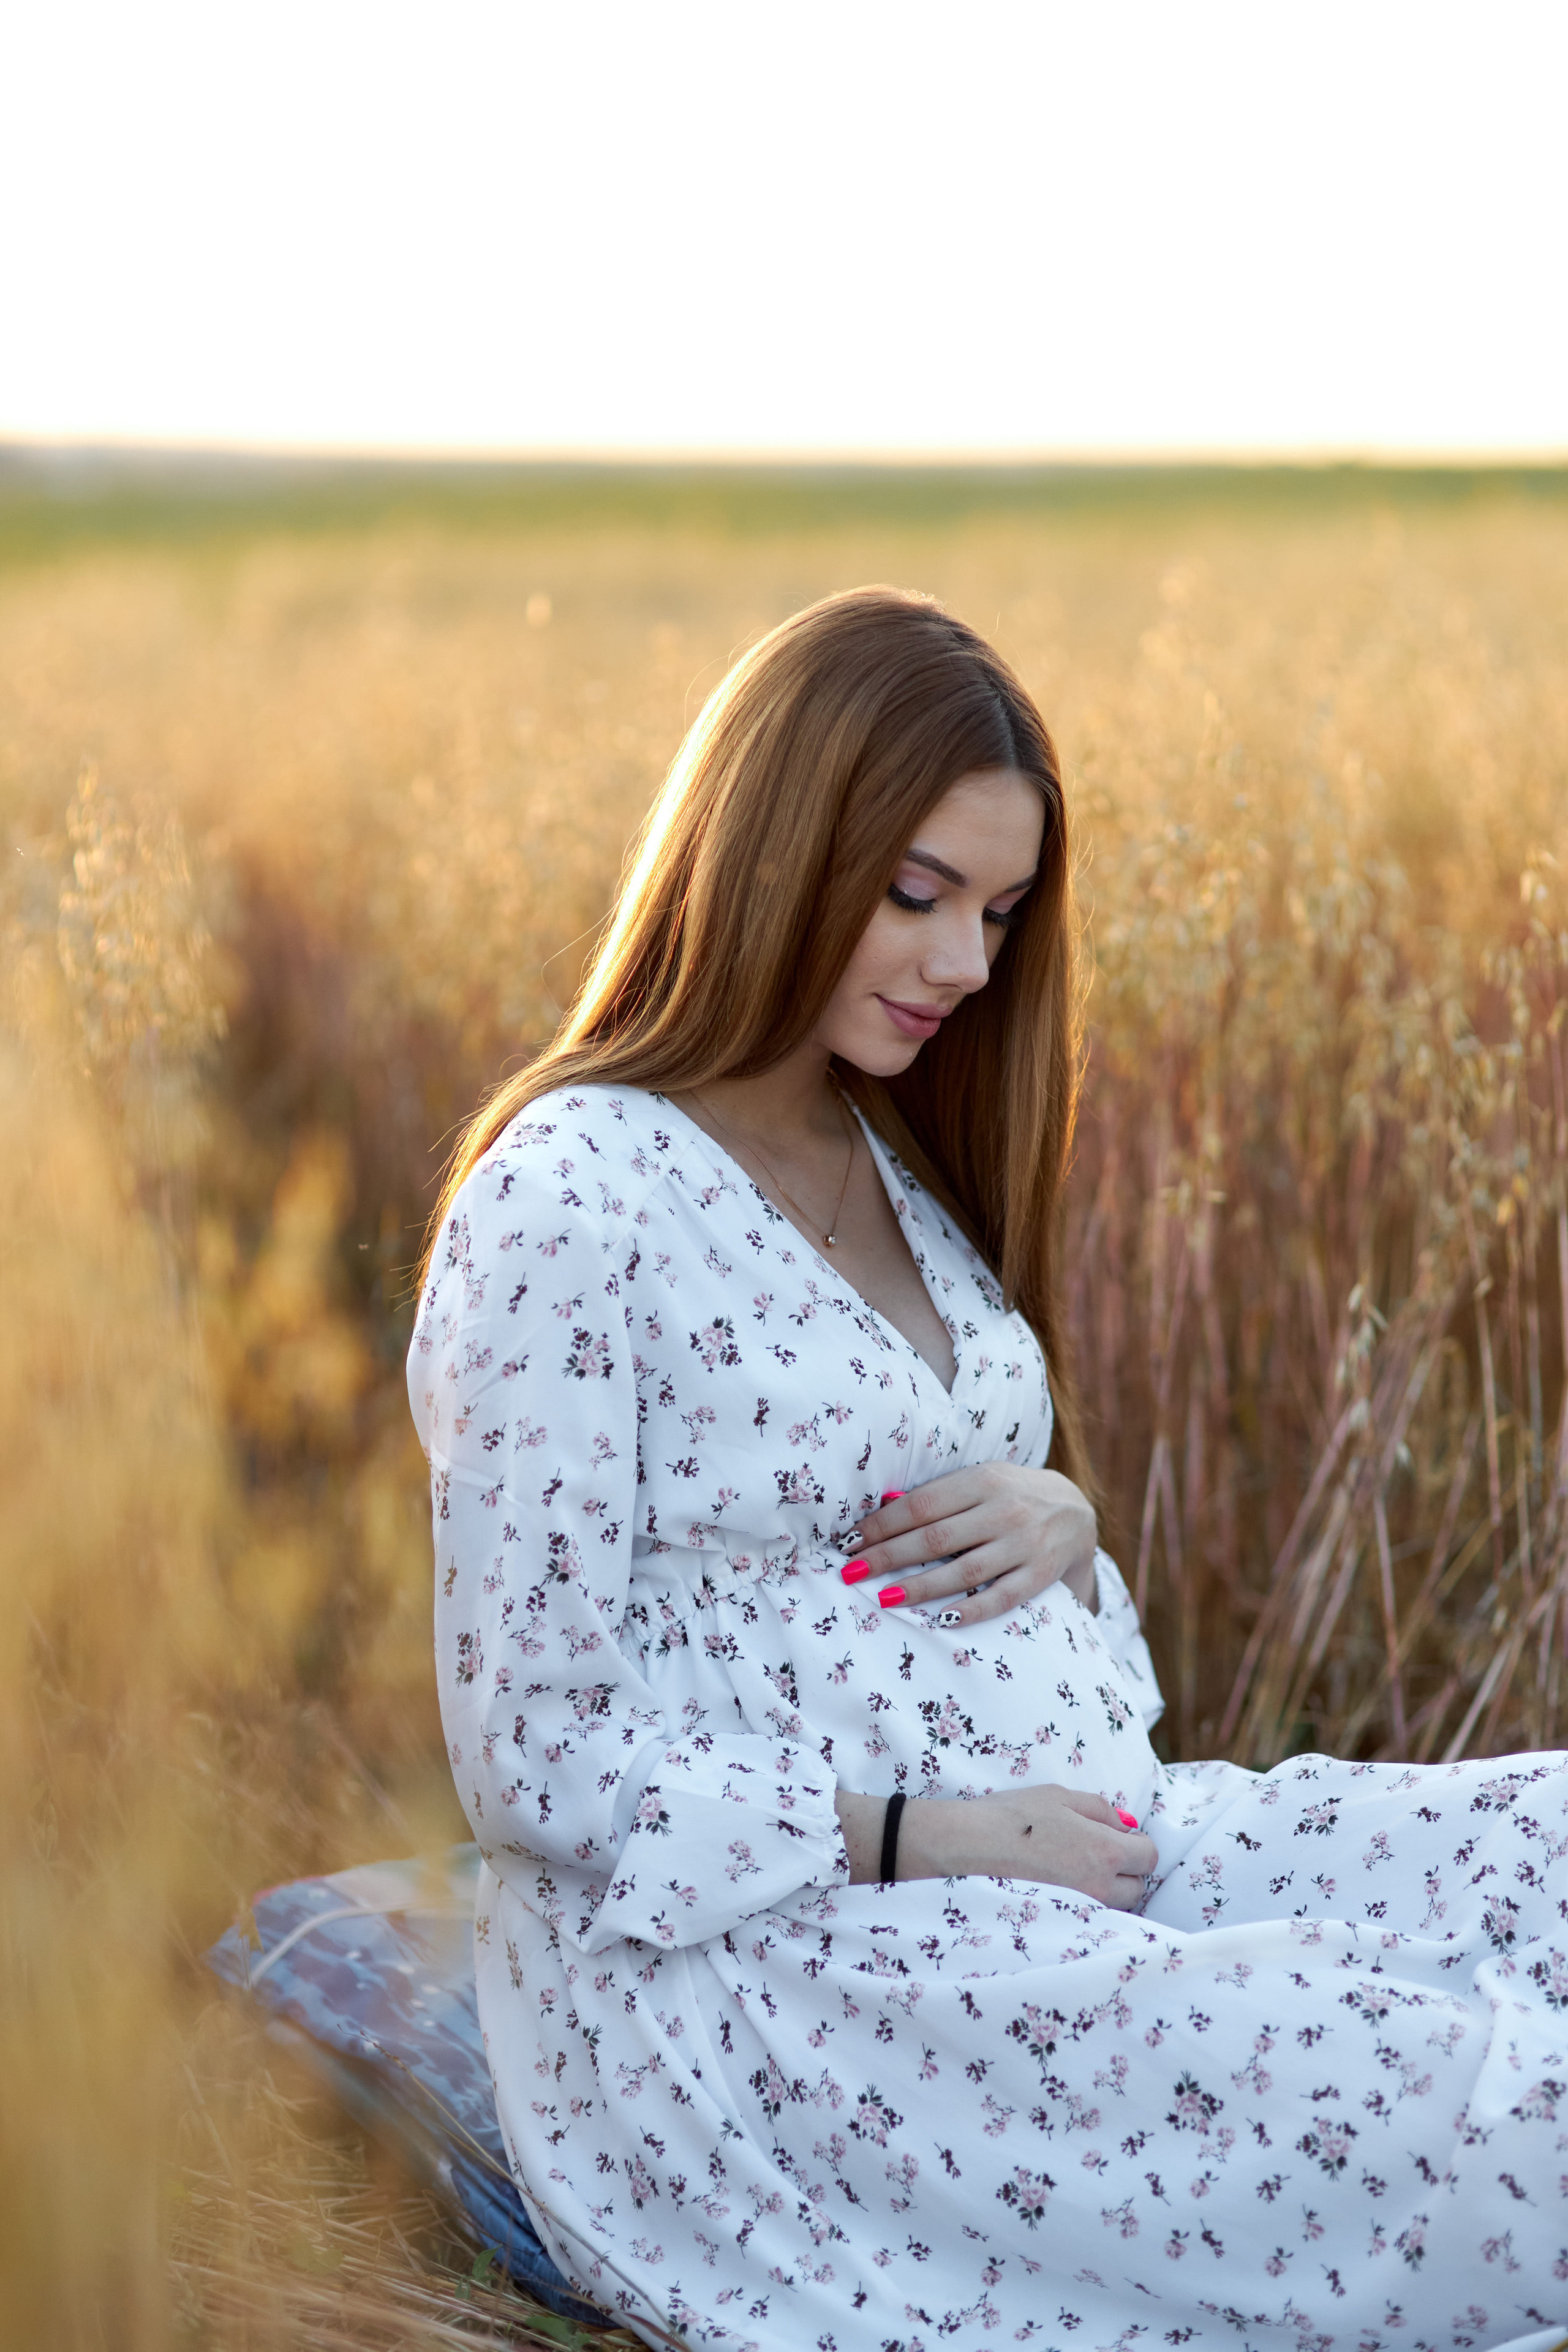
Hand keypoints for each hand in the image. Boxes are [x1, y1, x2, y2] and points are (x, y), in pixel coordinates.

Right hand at [835, 1784, 1155, 1909]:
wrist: (962, 1849)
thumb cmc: (1010, 1816)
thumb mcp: (1058, 1796)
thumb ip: (1100, 1810)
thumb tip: (1125, 1826)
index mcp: (1105, 1852)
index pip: (1148, 1856)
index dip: (1135, 1844)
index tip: (1117, 1837)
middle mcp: (1099, 1889)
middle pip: (1138, 1888)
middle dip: (1125, 1870)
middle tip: (1095, 1852)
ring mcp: (1080, 1913)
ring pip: (1115, 1909)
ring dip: (1106, 1891)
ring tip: (1073, 1870)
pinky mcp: (1060, 1927)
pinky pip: (1089, 1921)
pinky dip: (1084, 1906)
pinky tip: (1059, 1889)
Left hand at [844, 1463, 1097, 1626]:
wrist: (1076, 1511)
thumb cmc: (1011, 1495)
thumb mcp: (980, 1480)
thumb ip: (938, 1494)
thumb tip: (883, 1504)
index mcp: (982, 1480)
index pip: (921, 1505)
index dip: (882, 1525)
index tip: (849, 1542)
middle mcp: (1004, 1510)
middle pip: (935, 1538)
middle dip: (888, 1557)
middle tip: (851, 1573)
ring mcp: (1024, 1544)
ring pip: (964, 1571)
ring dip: (920, 1587)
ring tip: (884, 1599)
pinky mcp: (1039, 1575)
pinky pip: (1000, 1597)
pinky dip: (970, 1610)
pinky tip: (941, 1620)